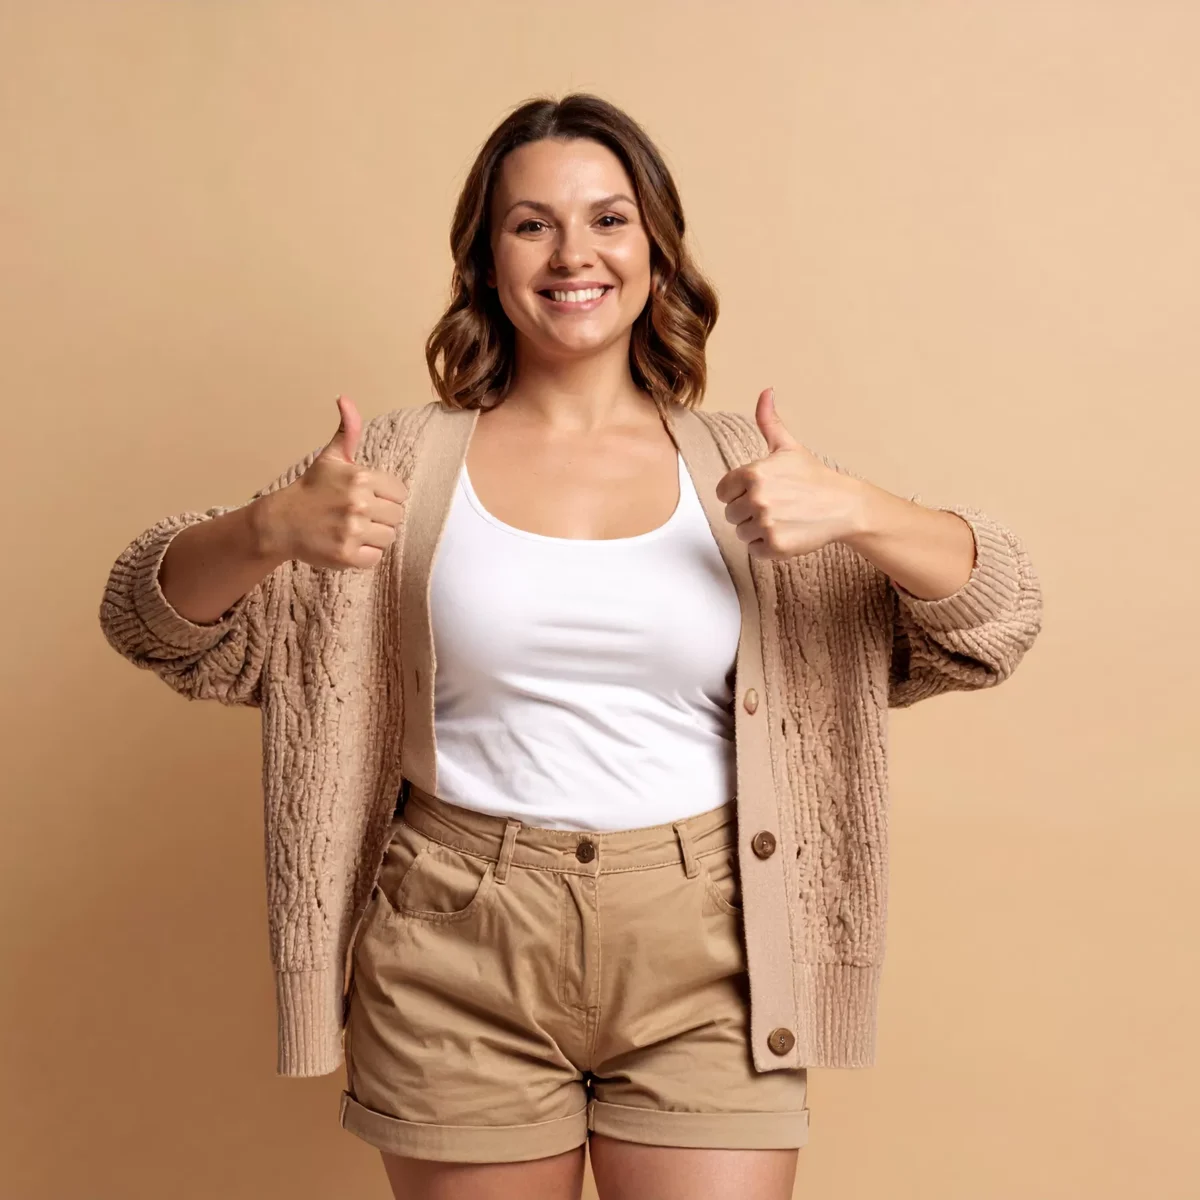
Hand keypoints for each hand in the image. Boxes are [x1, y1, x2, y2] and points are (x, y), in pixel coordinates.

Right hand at [266, 396, 409, 569]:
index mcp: (360, 478)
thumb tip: (345, 398)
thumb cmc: (312, 489)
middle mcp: (358, 504)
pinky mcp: (346, 556)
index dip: (385, 497)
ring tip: (351, 529)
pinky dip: (364, 555)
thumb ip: (348, 431)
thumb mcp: (331, 457)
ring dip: (373, 537)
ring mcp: (352, 531)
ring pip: (388, 538)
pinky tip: (346, 544)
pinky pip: (375, 558)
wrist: (281, 521)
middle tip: (357, 515)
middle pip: (397, 517)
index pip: (400, 494)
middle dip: (380, 517)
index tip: (366, 498)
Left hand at [715, 388, 862, 559]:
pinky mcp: (775, 545)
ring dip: (758, 529)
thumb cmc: (813, 477)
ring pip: (742, 532)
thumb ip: (769, 422)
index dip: (739, 493)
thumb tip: (766, 391)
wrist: (843, 506)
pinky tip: (786, 532)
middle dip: (749, 511)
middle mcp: (757, 498)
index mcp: (752, 473)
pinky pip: (754, 549)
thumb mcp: (788, 447)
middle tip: (776, 505)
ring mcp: (766, 523)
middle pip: (731, 514)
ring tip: (782, 518)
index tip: (761, 491)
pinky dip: (768, 546)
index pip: (723, 492)